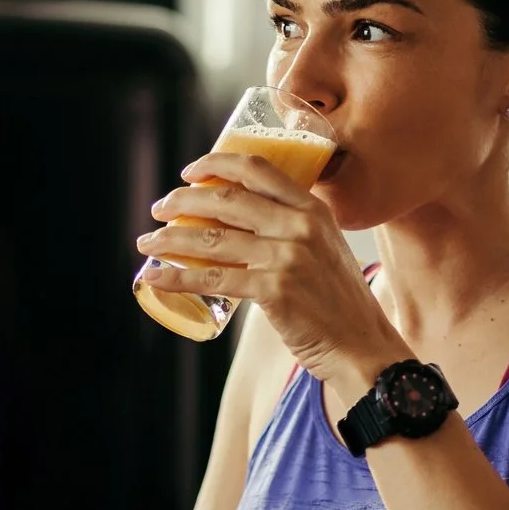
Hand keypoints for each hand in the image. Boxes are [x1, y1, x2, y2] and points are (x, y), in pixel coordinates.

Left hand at [136, 151, 398, 380]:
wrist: (361, 346)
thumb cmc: (338, 302)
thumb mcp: (325, 248)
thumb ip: (293, 229)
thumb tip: (243, 221)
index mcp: (312, 209)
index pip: (257, 169)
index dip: (216, 164)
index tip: (190, 171)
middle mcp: (300, 226)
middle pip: (226, 199)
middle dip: (182, 200)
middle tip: (159, 208)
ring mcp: (287, 257)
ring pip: (212, 238)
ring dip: (170, 239)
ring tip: (147, 242)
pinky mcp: (273, 290)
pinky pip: (213, 279)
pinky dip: (177, 278)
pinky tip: (155, 278)